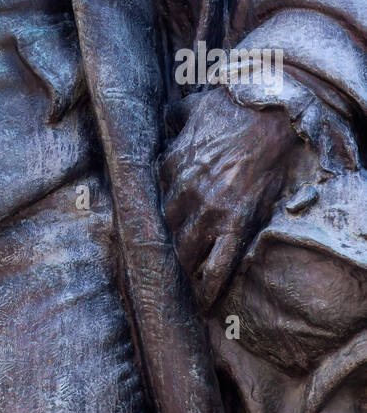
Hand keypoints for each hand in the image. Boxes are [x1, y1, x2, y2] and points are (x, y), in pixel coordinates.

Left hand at [159, 88, 296, 312]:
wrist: (269, 115)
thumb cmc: (231, 109)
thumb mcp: (192, 109)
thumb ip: (174, 118)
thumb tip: (165, 116)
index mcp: (169, 166)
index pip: (149, 203)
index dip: (146, 222)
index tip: (143, 236)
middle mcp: (183, 192)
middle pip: (161, 233)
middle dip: (158, 252)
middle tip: (156, 269)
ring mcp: (209, 212)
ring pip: (184, 254)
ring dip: (180, 273)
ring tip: (177, 290)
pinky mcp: (237, 225)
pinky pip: (217, 266)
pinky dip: (208, 288)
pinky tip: (203, 303)